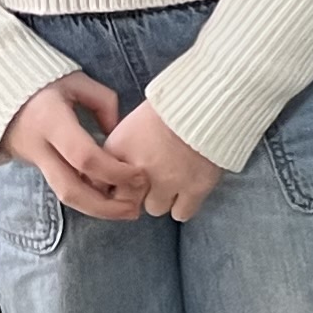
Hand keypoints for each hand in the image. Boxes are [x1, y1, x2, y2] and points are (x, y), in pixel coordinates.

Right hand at [9, 74, 149, 222]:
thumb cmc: (44, 82)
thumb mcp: (76, 81)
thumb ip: (103, 103)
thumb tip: (117, 134)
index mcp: (51, 120)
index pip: (84, 157)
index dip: (114, 171)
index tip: (139, 175)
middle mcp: (40, 147)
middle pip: (71, 189)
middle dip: (105, 206)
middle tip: (136, 210)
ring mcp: (34, 161)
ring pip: (64, 196)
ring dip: (97, 209)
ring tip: (127, 210)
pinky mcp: (36, 168)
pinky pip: (61, 188)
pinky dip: (86, 198)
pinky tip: (109, 199)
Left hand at [105, 101, 224, 222]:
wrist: (209, 99)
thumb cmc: (172, 105)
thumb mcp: (133, 122)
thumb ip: (120, 150)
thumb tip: (110, 175)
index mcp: (119, 148)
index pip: (102, 184)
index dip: (116, 183)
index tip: (126, 179)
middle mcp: (138, 169)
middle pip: (129, 199)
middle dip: (139, 189)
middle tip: (154, 173)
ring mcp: (167, 182)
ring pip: (155, 208)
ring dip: (162, 196)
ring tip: (174, 177)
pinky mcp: (195, 188)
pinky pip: (181, 213)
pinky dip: (184, 204)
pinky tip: (188, 188)